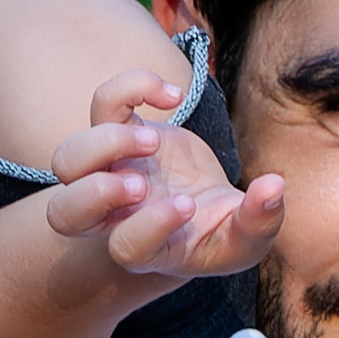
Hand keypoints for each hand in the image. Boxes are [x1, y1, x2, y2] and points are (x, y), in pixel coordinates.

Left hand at [46, 69, 285, 290]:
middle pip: (63, 216)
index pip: (124, 248)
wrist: (208, 210)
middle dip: (97, 193)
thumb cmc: (225, 232)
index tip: (188, 205)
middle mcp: (116, 217)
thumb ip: (261, 219)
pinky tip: (170, 96)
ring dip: (105, 143)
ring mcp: (112, 173)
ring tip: (154, 140)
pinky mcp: (122, 133)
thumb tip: (275, 186)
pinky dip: (132, 88)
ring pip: (66, 161)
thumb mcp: (250, 236)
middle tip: (144, 182)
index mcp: (145, 249)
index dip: (149, 226)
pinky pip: (103, 103)